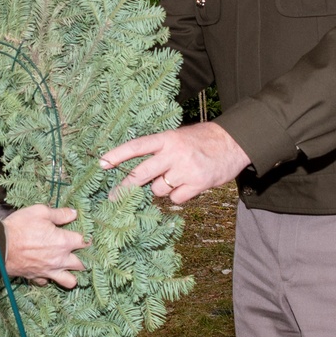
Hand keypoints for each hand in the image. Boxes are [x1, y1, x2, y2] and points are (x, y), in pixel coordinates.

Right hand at [1, 204, 86, 288]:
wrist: (0, 245)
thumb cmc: (20, 226)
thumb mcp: (40, 212)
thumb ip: (59, 214)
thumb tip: (73, 213)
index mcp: (63, 242)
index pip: (84, 242)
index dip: (86, 238)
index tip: (86, 235)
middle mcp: (60, 260)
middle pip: (81, 265)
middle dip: (82, 259)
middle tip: (77, 252)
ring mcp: (49, 271)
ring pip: (70, 281)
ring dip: (72, 275)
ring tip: (68, 267)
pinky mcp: (37, 277)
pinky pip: (48, 281)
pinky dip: (49, 277)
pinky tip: (46, 269)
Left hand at [99, 122, 250, 202]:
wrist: (233, 143)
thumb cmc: (201, 140)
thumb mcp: (178, 138)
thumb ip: (160, 152)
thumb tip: (139, 175)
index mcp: (166, 138)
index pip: (136, 146)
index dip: (117, 155)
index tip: (101, 163)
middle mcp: (173, 153)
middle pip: (141, 174)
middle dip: (125, 188)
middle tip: (113, 198)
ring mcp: (185, 169)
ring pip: (158, 189)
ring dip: (161, 189)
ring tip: (175, 178)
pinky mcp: (197, 184)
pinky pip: (176, 199)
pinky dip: (178, 196)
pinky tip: (188, 185)